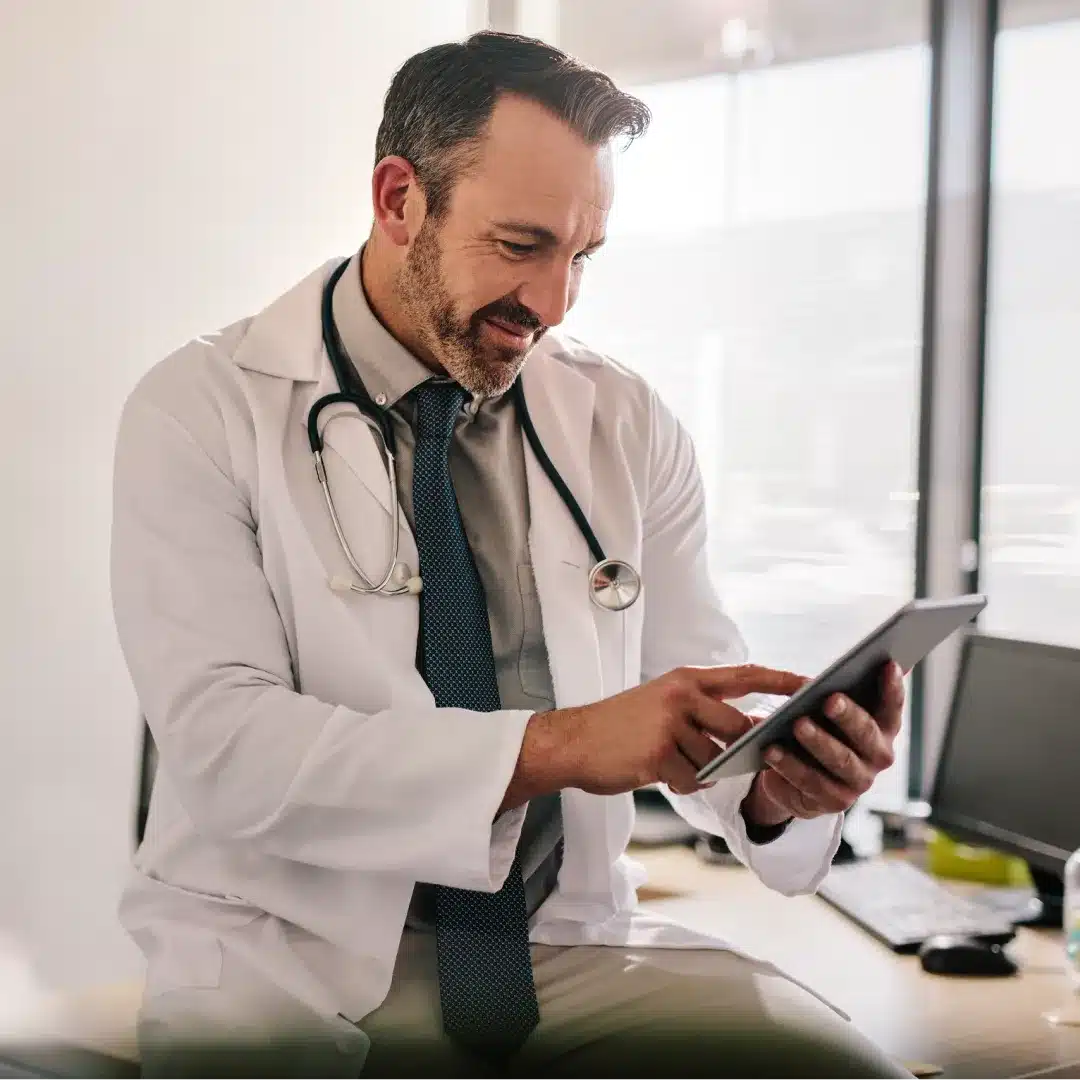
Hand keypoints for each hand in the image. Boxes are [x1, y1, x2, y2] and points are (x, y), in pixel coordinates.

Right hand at [502, 664, 805, 810]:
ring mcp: (670, 724)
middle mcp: (681, 696)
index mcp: (686, 679)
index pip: (746, 675)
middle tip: (715, 754)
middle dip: (734, 748)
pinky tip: (660, 772)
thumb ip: (703, 709)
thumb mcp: (662, 701)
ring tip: (669, 760)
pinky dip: (683, 783)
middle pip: (736, 727)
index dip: (781, 679)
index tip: (812, 683)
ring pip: (714, 758)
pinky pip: (693, 779)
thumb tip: (748, 729)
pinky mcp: (659, 754)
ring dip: (699, 769)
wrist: (574, 741)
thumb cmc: (621, 725)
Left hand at [741, 661, 904, 827]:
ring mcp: (858, 782)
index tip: (887, 663)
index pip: (893, 706)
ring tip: (797, 724)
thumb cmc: (821, 730)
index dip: (892, 687)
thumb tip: (848, 665)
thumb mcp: (831, 710)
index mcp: (883, 728)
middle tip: (829, 699)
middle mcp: (878, 756)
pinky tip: (771, 749)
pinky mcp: (834, 801)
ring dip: (818, 741)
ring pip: (839, 760)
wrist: (799, 777)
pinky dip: (789, 764)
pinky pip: (810, 781)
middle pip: (866, 733)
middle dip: (848, 715)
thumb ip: (843, 690)